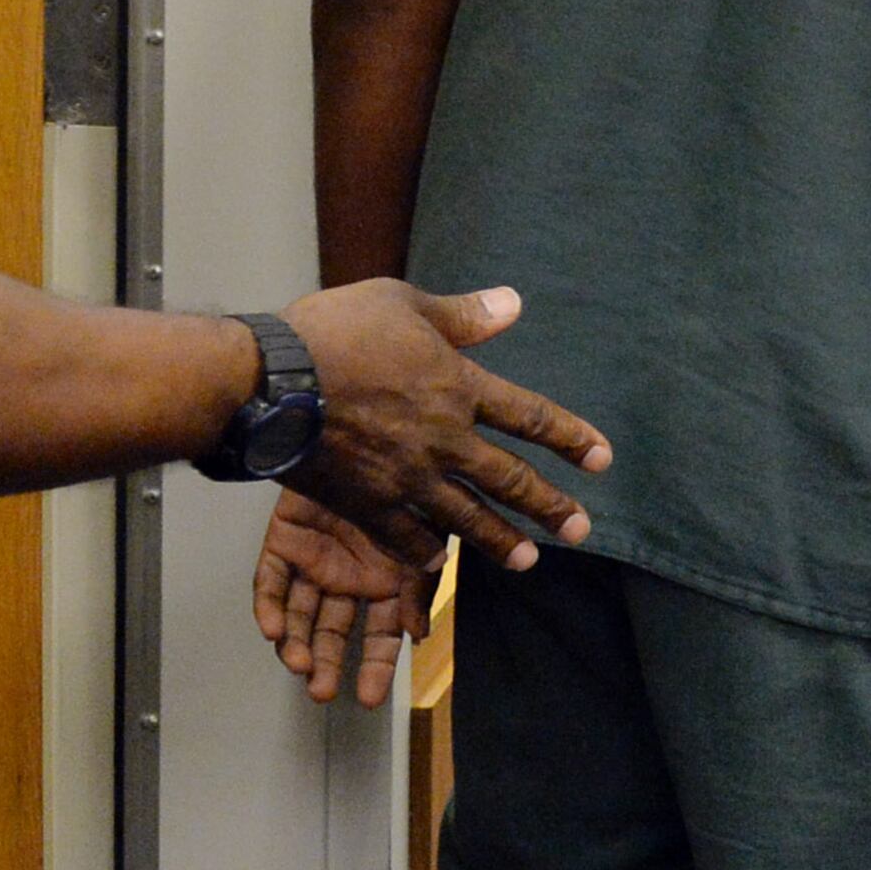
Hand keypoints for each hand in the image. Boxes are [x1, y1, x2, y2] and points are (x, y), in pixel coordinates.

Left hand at [252, 489, 430, 708]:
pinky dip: (269, 607)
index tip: (370, 697)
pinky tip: (274, 630)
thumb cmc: (407, 476)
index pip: (382, 633)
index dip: (377, 665)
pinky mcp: (284, 541)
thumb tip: (419, 634)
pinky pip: (271, 581)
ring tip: (299, 664)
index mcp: (388, 576)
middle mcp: (351, 573)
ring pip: (301, 614)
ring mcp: (315, 559)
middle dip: (329, 663)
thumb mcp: (429, 532)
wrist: (358, 430)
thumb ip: (420, 584)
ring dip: (297, 643)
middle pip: (337, 630)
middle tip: (322, 692)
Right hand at [278, 280, 609, 571]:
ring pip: (467, 518)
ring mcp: (407, 478)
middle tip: (580, 530)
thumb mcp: (403, 303)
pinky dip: (423, 554)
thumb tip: (514, 303)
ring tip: (527, 561)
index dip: (571, 438)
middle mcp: (444, 439)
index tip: (601, 460)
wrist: (269, 382)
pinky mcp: (365, 504)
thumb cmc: (332, 331)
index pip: (532, 417)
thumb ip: (462, 314)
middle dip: (549, 506)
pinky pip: (404, 537)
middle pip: (510, 479)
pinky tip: (437, 566)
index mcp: (459, 388)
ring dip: (500, 541)